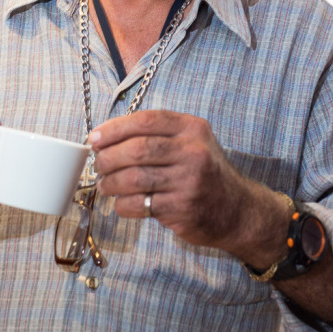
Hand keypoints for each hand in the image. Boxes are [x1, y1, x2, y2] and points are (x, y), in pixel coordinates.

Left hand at [87, 110, 259, 251]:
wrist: (238, 210)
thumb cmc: (205, 172)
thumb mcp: (192, 142)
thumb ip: (158, 134)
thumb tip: (107, 136)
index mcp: (192, 129)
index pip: (146, 121)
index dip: (114, 128)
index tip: (94, 138)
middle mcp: (193, 152)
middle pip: (137, 150)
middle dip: (108, 157)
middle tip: (98, 165)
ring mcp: (189, 182)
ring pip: (134, 178)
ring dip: (111, 183)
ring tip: (105, 185)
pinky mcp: (182, 209)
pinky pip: (140, 205)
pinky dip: (123, 205)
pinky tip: (122, 203)